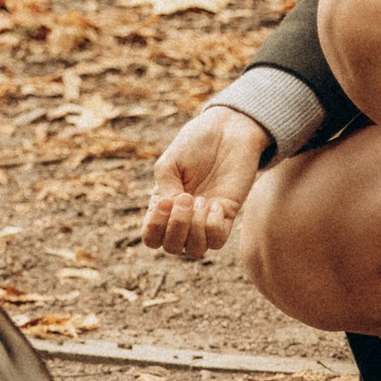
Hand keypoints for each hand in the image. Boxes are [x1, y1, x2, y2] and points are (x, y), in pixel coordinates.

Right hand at [142, 105, 268, 263]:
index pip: (151, 237)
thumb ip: (164, 189)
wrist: (228, 130)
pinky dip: (213, 225)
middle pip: (171, 248)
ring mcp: (205, 218)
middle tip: (187, 196)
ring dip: (195, 227)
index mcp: (164, 205)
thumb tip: (170, 212)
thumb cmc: (196, 143)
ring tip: (202, 199)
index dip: (154, 228)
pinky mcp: (227, 215)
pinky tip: (216, 203)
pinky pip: (218, 241)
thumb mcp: (170, 163)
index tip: (164, 201)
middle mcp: (183, 217)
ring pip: (195, 250)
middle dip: (177, 226)